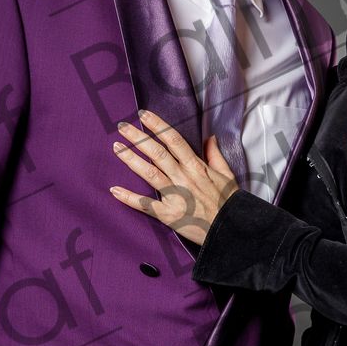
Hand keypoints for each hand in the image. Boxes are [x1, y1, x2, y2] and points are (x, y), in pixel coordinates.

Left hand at [109, 110, 238, 245]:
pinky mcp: (169, 215)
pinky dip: (129, 198)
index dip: (158, 126)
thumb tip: (210, 137)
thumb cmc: (230, 203)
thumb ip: (215, 155)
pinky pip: (146, 205)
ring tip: (117, 148)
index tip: (144, 115)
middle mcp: (183, 178)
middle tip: (122, 127)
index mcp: (196, 167)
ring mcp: (175, 196)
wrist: (231, 230)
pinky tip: (114, 190)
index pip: (174, 140)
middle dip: (138, 138)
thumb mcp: (227, 175)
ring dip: (131, 159)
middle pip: (157, 153)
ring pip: (149, 173)